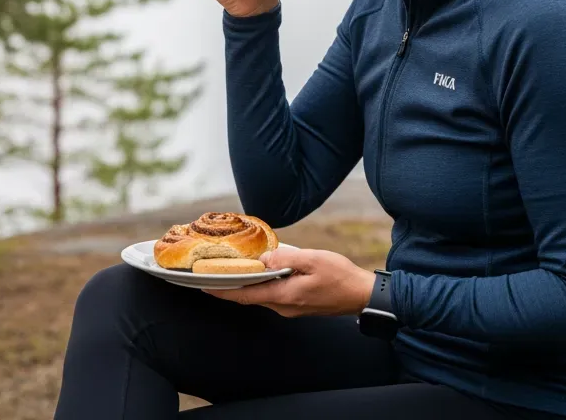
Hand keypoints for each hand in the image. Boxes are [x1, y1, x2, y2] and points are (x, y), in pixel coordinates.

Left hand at [202, 246, 375, 317]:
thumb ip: (286, 258)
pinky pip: (273, 294)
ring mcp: (290, 308)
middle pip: (250, 297)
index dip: (222, 292)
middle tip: (212, 273)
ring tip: (232, 269)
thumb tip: (264, 259)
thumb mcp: (313, 260)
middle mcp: (283, 306)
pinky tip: (261, 271)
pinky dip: (262, 284)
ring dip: (246, 284)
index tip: (203, 286)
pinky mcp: (297, 304)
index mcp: (284, 296)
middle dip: (230, 286)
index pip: (245, 296)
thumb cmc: (340, 277)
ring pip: (261, 295)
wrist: (362, 295)